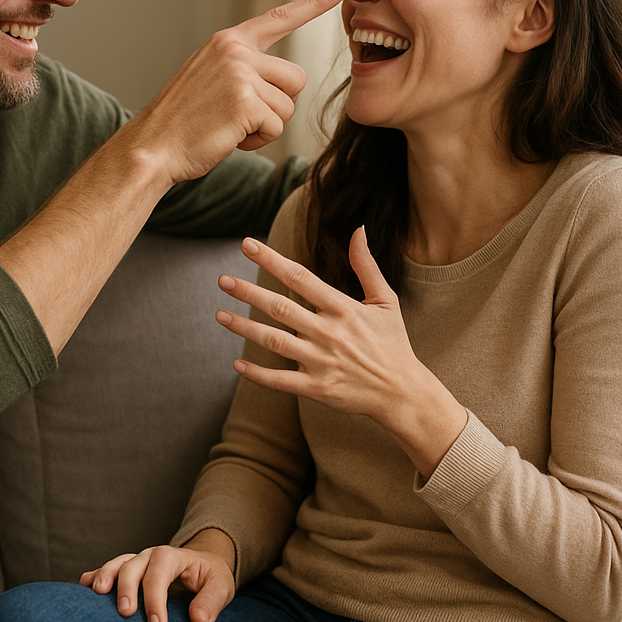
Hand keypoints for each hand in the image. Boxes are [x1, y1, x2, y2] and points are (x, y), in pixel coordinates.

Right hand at [80, 529, 236, 621]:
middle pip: (133, 566)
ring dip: (105, 577)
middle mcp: (150, 556)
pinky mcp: (126, 571)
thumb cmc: (210, 578)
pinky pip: (106, 570)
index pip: (160, 572)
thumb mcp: (221, 587)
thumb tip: (199, 621)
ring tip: (96, 593)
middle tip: (126, 613)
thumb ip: (211, 601)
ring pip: (116, 564)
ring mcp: (136, 561)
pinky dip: (94, 576)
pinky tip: (83, 587)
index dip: (156, 599)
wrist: (203, 565)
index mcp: (174, 556)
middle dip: (127, 588)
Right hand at [122, 0, 344, 184]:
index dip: (314, 4)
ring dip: (266, 125)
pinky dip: (257, 140)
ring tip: (230, 126)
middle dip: (278, 104)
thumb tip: (281, 79)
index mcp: (228, 41)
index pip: (280, 18)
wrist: (153, 145)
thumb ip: (242, 67)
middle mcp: (236, 51)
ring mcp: (240, 74)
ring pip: (288, 106)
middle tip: (240, 115)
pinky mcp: (245, 101)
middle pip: (296, 78)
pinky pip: (276, 126)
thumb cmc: (183, 120)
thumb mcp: (210, 77)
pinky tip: (229, 137)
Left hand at [215, 228, 467, 476]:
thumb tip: (358, 228)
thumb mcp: (386, 300)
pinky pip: (279, 381)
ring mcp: (321, 362)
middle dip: (248, 292)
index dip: (271, 259)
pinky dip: (256, 374)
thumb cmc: (392, 343)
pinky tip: (237, 364)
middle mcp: (329, 333)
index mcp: (343, 309)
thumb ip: (367, 265)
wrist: (402, 392)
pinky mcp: (317, 388)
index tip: (247, 244)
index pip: (300, 277)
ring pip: (273, 342)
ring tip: (219, 314)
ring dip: (243, 328)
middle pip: (279, 307)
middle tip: (223, 280)